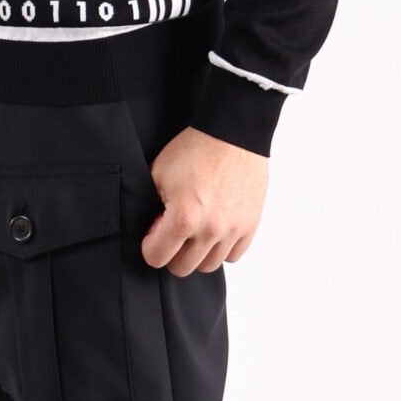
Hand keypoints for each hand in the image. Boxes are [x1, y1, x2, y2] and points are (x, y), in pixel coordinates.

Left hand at [139, 125, 268, 274]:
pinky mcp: (250, 225)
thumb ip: (150, 208)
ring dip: (198, 252)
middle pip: (182, 268)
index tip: (154, 230)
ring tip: (195, 228)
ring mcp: (234, 229)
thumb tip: (153, 230)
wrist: (232, 132)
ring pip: (209, 266)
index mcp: (183, 218)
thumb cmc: (194, 149)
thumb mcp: (157, 174)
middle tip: (173, 230)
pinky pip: (233, 255)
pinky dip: (221, 247)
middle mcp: (211, 229)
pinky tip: (214, 228)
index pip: (156, 258)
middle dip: (172, 252)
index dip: (150, 244)